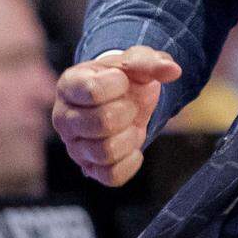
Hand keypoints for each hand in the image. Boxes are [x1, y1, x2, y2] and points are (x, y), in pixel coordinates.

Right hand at [52, 48, 181, 185]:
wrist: (122, 97)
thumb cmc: (123, 77)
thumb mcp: (135, 60)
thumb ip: (151, 62)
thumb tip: (173, 71)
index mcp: (69, 85)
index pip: (93, 91)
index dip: (118, 84)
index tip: (121, 80)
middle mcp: (63, 118)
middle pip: (101, 123)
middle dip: (128, 111)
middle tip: (128, 104)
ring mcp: (74, 147)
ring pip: (105, 152)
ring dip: (130, 136)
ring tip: (130, 124)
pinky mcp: (90, 168)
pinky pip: (112, 177)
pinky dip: (131, 162)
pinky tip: (133, 145)